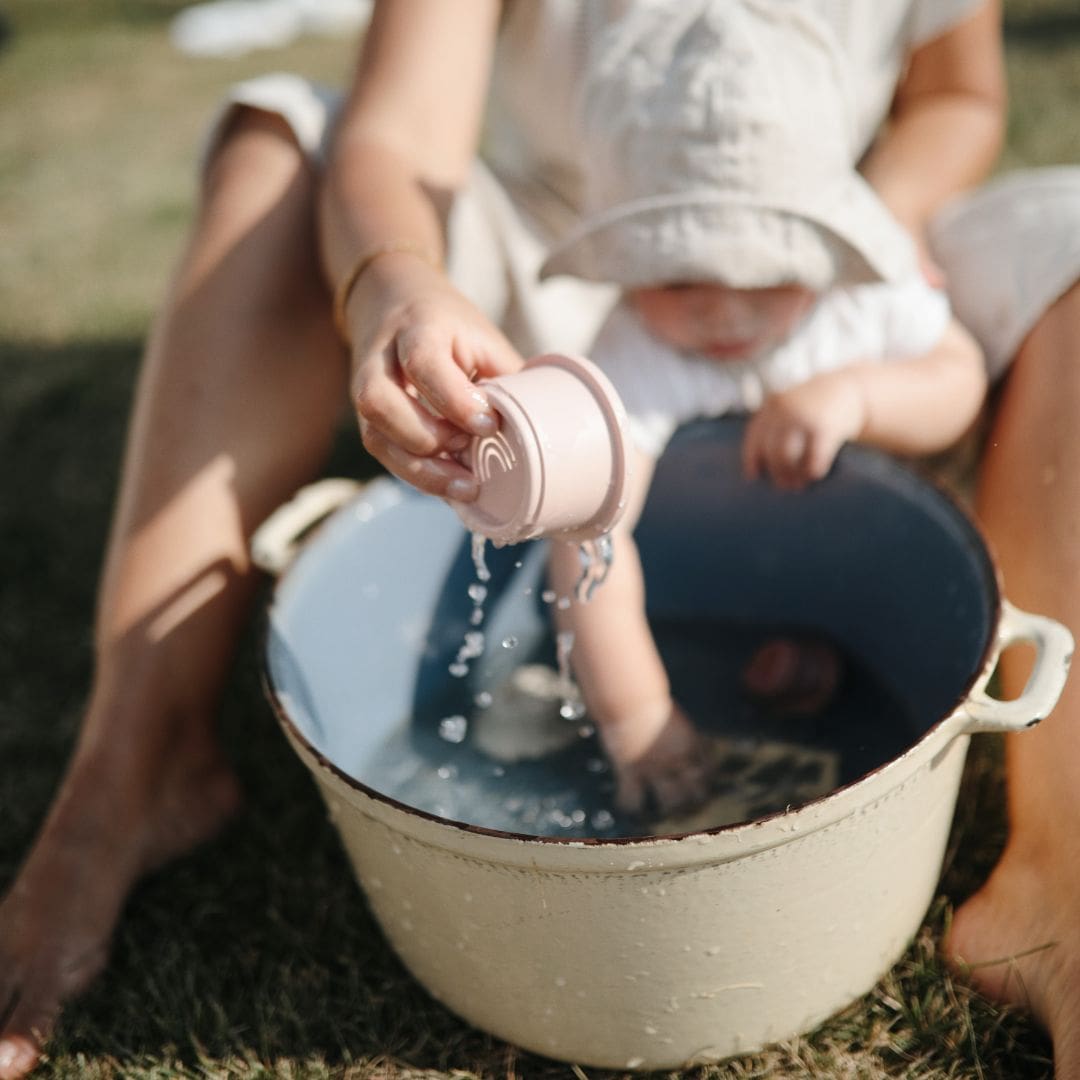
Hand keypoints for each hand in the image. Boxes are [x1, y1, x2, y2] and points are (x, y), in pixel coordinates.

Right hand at [345, 254, 522, 498]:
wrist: (395, 303)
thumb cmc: (449, 328)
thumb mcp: (483, 338)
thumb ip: (504, 379)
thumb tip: (540, 427)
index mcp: (418, 327)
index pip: (423, 362)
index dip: (454, 399)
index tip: (488, 425)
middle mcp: (380, 358)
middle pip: (380, 402)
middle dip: (427, 438)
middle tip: (469, 451)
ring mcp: (365, 390)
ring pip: (374, 436)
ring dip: (420, 469)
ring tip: (464, 486)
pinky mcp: (368, 418)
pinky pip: (383, 453)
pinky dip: (416, 474)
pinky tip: (449, 483)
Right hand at [601, 702, 712, 817]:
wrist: (629, 699)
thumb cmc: (648, 699)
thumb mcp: (671, 714)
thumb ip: (677, 732)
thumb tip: (677, 740)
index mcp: (691, 743)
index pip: (708, 769)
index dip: (707, 779)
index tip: (703, 782)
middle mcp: (677, 760)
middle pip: (694, 793)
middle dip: (692, 800)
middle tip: (686, 804)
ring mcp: (654, 769)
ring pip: (669, 803)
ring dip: (666, 806)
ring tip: (661, 808)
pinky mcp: (631, 772)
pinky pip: (632, 800)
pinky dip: (629, 804)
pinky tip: (626, 804)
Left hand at [742, 371, 867, 489]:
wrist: (851, 388)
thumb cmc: (817, 406)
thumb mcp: (791, 407)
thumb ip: (775, 427)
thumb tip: (758, 468)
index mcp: (772, 406)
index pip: (754, 438)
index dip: (753, 460)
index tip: (754, 476)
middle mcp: (784, 410)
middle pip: (771, 451)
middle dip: (777, 473)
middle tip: (786, 486)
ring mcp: (804, 417)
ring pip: (787, 457)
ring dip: (792, 475)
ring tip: (799, 485)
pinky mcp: (826, 427)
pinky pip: (813, 458)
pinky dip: (812, 471)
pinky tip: (815, 475)